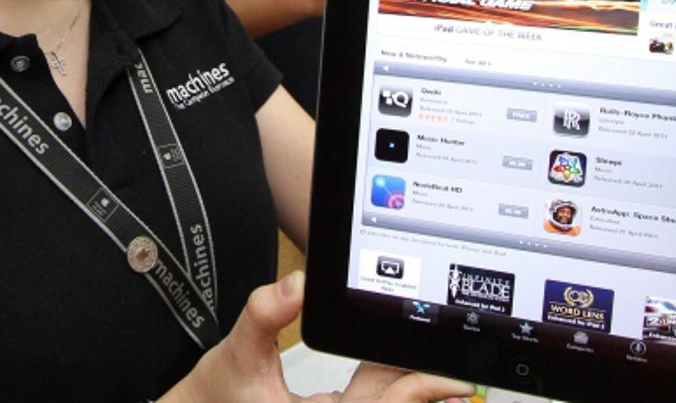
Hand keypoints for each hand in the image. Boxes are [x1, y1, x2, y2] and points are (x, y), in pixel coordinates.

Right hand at [162, 271, 475, 402]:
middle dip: (430, 395)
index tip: (451, 379)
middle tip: (467, 377)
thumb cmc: (208, 400)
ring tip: (450, 380)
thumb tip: (297, 285)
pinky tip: (402, 374)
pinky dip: (389, 394)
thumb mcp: (234, 356)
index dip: (421, 392)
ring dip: (411, 395)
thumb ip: (264, 317)